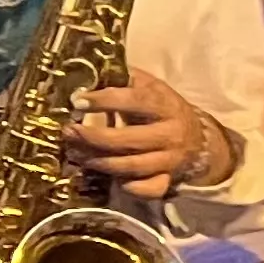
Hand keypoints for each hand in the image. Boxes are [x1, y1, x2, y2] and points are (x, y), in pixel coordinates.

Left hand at [66, 73, 203, 198]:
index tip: (77, 102)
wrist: (196, 136)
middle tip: (68, 132)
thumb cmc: (160, 106)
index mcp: (165, 105)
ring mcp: (170, 160)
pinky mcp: (167, 180)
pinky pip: (146, 189)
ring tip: (74, 152)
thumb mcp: (147, 85)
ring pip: (130, 166)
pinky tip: (105, 175)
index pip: (135, 101)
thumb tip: (86, 73)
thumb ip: (121, 78)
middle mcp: (170, 134)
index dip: (104, 101)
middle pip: (127, 140)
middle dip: (92, 138)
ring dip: (97, 161)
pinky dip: (126, 186)